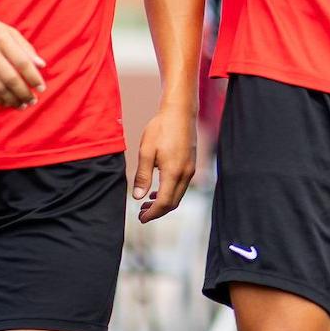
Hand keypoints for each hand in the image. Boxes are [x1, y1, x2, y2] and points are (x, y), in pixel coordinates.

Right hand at [0, 15, 46, 108]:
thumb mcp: (9, 32)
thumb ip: (26, 48)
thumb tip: (41, 65)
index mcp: (2, 39)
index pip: (22, 62)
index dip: (33, 77)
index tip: (42, 88)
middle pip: (10, 78)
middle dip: (24, 93)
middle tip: (33, 101)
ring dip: (12, 100)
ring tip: (22, 105)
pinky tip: (6, 103)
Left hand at [130, 106, 196, 222]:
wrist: (180, 112)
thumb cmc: (161, 128)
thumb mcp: (146, 151)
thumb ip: (142, 176)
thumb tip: (138, 197)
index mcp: (173, 172)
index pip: (164, 203)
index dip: (152, 214)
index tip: (141, 218)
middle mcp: (186, 173)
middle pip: (174, 203)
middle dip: (158, 212)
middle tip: (141, 214)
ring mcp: (191, 169)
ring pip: (179, 195)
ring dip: (164, 203)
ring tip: (147, 203)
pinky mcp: (191, 164)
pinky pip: (182, 186)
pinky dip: (170, 193)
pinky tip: (158, 189)